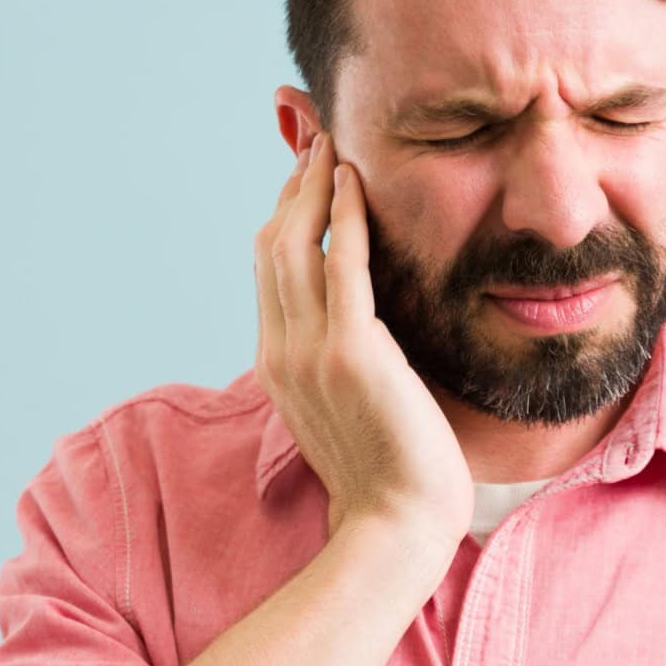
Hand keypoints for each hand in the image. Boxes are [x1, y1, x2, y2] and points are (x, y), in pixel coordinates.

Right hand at [254, 131, 472, 550]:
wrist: (396, 523)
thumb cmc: (388, 475)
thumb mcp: (349, 409)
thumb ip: (341, 361)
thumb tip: (360, 326)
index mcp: (276, 365)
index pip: (269, 272)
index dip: (283, 216)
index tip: (305, 177)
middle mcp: (280, 351)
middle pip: (272, 248)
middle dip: (291, 189)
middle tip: (314, 142)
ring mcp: (308, 351)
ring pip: (294, 246)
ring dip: (312, 188)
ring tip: (330, 147)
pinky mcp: (348, 351)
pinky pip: (339, 263)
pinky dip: (343, 215)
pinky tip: (354, 182)